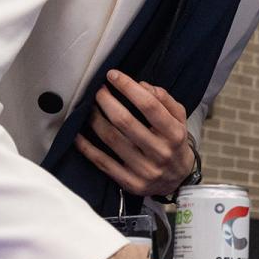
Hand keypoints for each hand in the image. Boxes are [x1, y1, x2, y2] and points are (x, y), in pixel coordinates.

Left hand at [75, 69, 193, 196]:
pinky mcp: (130, 182)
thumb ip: (165, 100)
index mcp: (174, 134)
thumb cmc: (175, 143)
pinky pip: (103, 162)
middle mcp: (160, 152)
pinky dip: (87, 147)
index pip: (149, 105)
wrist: (178, 180)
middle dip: (107, 101)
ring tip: (89, 108)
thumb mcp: (179, 119)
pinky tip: (78, 135)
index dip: (128, 87)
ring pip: (111, 140)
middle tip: (99, 91)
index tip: (113, 75)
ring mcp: (144, 169)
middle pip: (125, 122)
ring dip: (95, 120)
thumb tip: (141, 85)